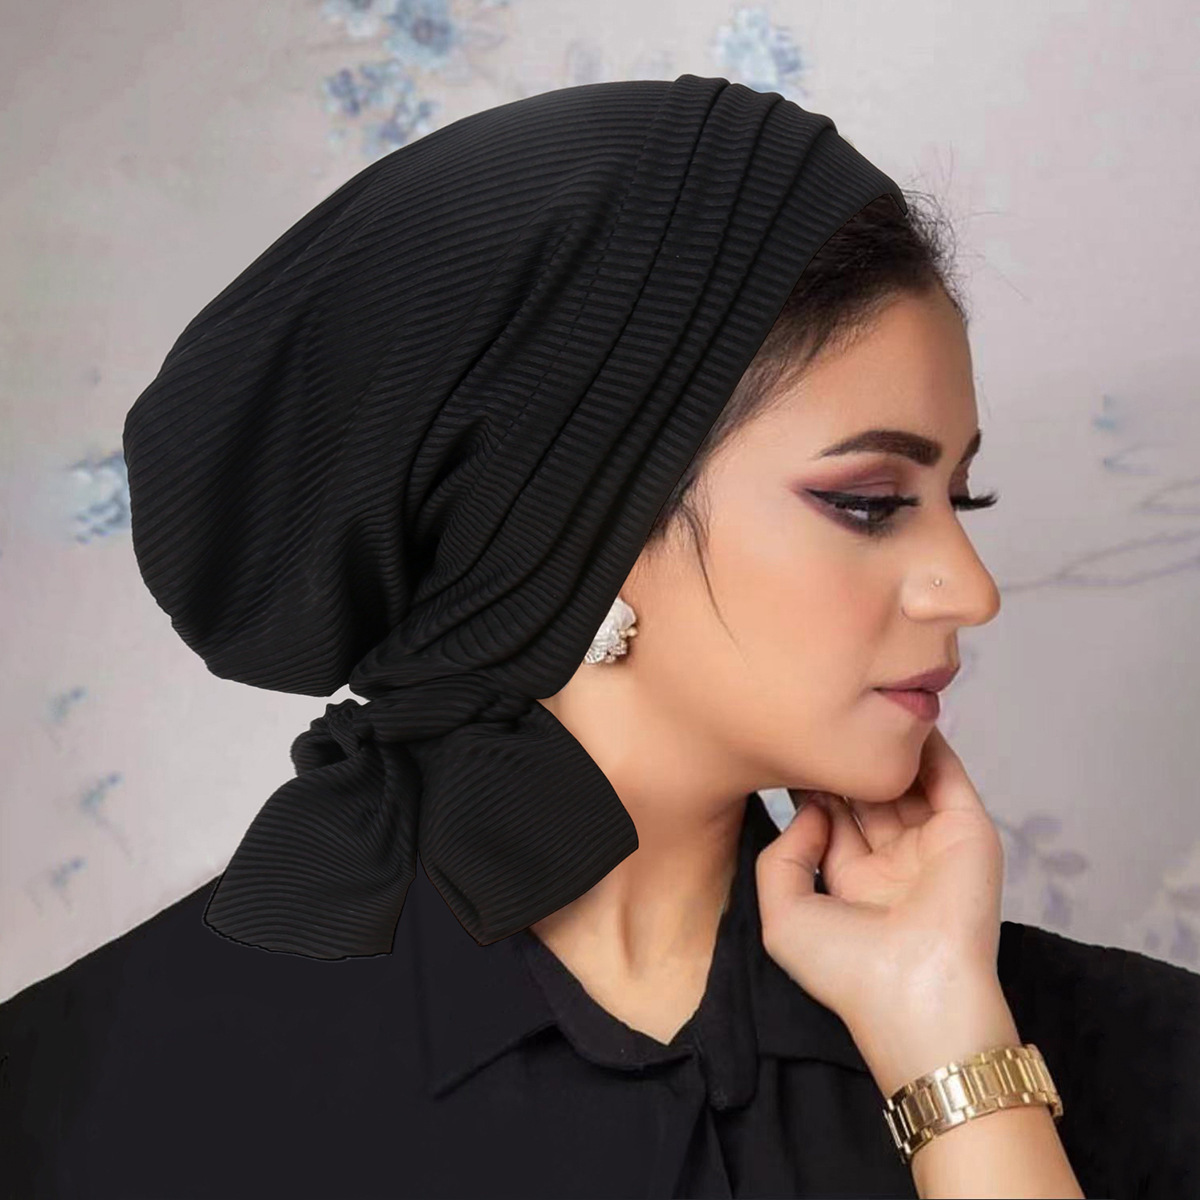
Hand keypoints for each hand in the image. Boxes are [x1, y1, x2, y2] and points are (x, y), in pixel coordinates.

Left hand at [754, 724, 1006, 1040]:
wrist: (916, 995)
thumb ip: (782, 855)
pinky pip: (948, 779)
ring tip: (860, 706)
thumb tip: (811, 809)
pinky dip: (932, 748)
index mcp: (851, 882)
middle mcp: (892, 862)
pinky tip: (906, 718)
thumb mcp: (783, 914)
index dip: (811, 781)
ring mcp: (931, 846)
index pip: (830, 816)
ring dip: (885, 749)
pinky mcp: (967, 834)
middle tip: (820, 717)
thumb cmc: (847, 969)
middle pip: (866, 793)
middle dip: (845, 759)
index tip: (789, 744)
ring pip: (906, 782)